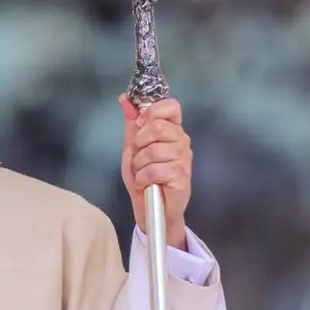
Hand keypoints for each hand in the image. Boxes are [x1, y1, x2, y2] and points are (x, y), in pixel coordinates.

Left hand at [119, 94, 190, 249]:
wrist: (152, 209)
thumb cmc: (144, 178)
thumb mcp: (132, 148)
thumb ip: (131, 124)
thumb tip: (125, 99)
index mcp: (172, 130)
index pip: (170, 106)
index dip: (152, 112)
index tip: (141, 125)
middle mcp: (182, 141)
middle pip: (157, 127)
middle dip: (139, 143)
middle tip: (139, 157)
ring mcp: (184, 159)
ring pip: (153, 150)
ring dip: (139, 165)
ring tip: (142, 173)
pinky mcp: (182, 176)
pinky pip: (154, 170)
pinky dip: (143, 178)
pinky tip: (146, 183)